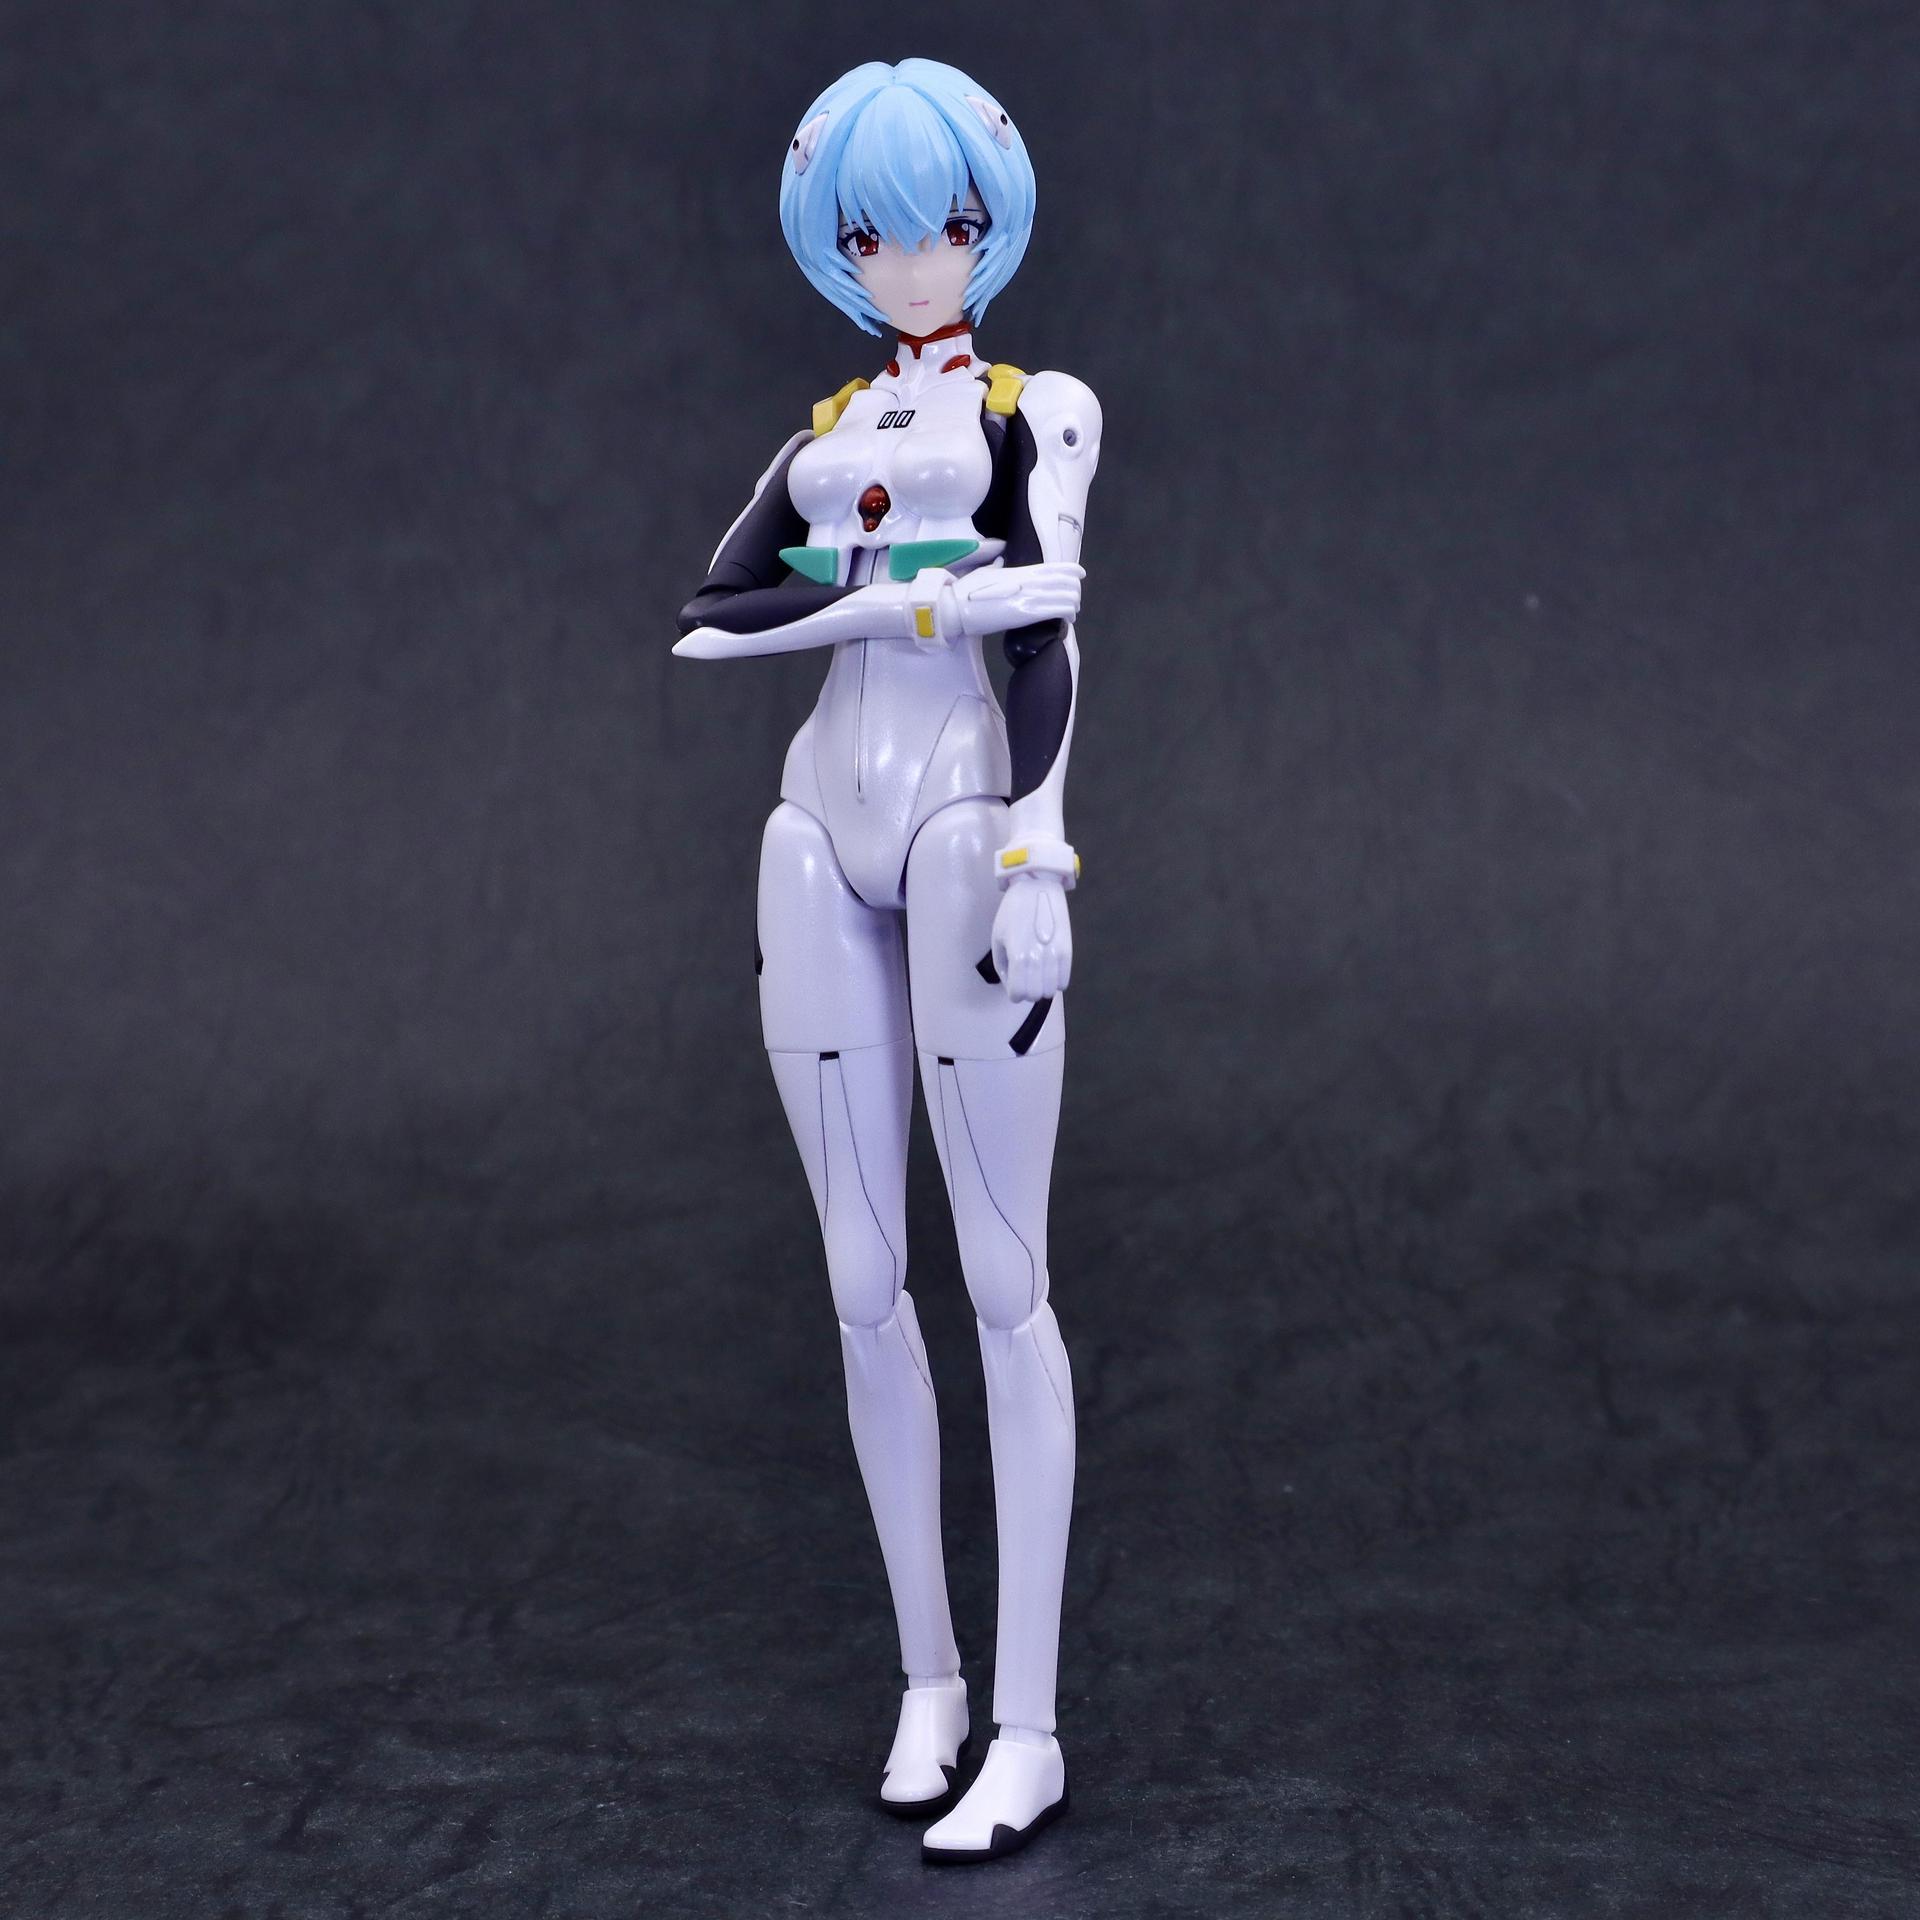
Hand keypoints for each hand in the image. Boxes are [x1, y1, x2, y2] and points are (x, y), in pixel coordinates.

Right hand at [903, 563, 1082, 649]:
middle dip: (1074, 591)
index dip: (1072, 570)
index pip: (1054, 567)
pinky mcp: (1026, 613)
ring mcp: (1029, 596)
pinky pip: (1060, 610)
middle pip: (1067, 581)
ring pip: (1069, 595)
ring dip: (1073, 605)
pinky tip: (1066, 622)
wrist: (955, 608)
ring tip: (1070, 614)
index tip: (1081, 574)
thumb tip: (999, 559)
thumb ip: (996, 565)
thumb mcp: (983, 573)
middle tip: (1072, 602)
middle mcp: (1029, 581)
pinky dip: (1068, 615)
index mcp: (1020, 571)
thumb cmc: (965, 592)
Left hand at [991, 872, 1072, 1002]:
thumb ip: (1002, 968)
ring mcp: (1056, 956)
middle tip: (1025, 977)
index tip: (1013, 982)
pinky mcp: (1068, 951)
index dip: (1013, 992)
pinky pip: (1064, 981)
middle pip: (1036, 996)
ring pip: (1051, 991)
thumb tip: (1012, 986)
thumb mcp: (997, 939)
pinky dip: (1056, 981)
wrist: (1037, 887)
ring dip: (1042, 986)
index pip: (1018, 995)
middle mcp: (1039, 960)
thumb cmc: (1011, 912)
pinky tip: (1049, 970)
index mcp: (1018, 957)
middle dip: (1028, 991)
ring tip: (1037, 972)